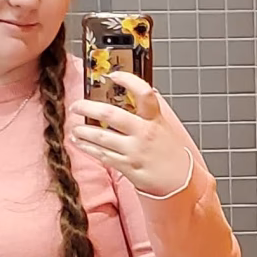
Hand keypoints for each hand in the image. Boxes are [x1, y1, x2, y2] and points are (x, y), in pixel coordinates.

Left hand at [69, 72, 191, 196]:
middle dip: (88, 108)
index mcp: (154, 119)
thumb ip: (148, 112)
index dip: (128, 80)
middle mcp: (144, 133)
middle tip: (76, 106)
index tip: (113, 75)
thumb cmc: (170, 152)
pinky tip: (80, 143)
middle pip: (111, 115)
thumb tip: (132, 94)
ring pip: (101, 137)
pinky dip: (88, 147)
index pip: (144, 93)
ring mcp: (134, 150)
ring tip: (74, 128)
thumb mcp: (164, 127)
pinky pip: (102, 155)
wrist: (181, 180)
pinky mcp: (127, 166)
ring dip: (83, 131)